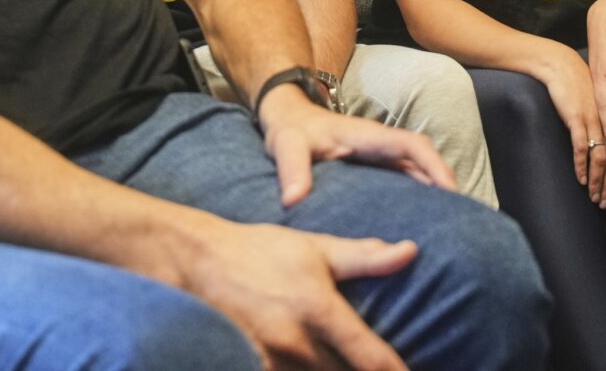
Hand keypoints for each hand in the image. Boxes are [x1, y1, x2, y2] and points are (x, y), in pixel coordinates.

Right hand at [181, 219, 414, 369]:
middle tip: (373, 366)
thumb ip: (364, 257)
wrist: (196, 261)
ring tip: (339, 362)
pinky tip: (311, 366)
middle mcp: (296, 344)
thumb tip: (410, 252)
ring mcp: (270, 363)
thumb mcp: (315, 247)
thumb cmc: (260, 251)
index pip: (371, 359)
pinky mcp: (249, 370)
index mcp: (319, 310)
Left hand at [259, 89, 455, 207]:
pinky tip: (423, 224)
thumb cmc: (290, 131)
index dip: (436, 166)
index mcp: (370, 137)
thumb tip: (294, 200)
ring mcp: (381, 156)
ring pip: (419, 172)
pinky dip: (421, 197)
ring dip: (436, 193)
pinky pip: (406, 180)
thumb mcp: (287, 146)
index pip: (414, 146)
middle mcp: (382, 146)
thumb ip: (292, 170)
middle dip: (447, 185)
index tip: (451, 191)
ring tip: (452, 228)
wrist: (287, 119)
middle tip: (464, 221)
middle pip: (426, 161)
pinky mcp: (375, 168)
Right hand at [537, 46, 605, 206]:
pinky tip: (581, 179)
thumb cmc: (579, 87)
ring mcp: (594, 122)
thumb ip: (605, 124)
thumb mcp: (597, 106)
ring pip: (602, 158)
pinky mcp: (577, 119)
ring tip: (595, 197)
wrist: (562, 67)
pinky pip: (582, 148)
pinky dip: (582, 166)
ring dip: (599, 181)